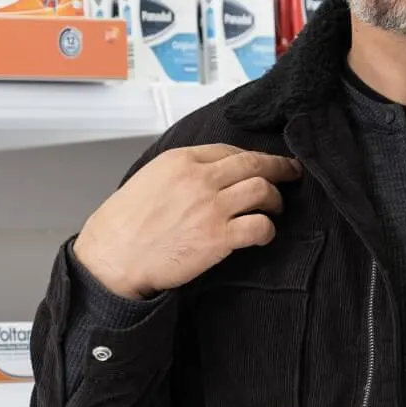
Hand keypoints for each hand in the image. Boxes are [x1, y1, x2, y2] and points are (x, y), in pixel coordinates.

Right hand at [72, 144, 302, 299]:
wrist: (114, 257)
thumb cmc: (123, 225)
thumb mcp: (148, 179)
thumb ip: (179, 174)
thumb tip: (204, 177)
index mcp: (180, 160)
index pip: (228, 150)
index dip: (250, 158)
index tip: (260, 164)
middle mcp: (199, 179)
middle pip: (254, 163)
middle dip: (279, 167)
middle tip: (291, 172)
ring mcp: (211, 207)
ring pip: (263, 190)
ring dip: (276, 199)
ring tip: (276, 208)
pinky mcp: (218, 237)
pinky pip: (259, 226)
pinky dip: (268, 229)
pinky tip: (264, 234)